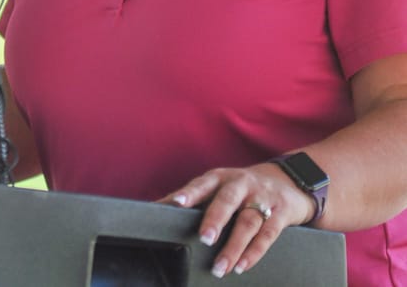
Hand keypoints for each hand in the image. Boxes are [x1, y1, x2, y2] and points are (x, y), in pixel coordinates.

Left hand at [160, 163, 315, 277]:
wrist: (288, 181)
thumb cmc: (242, 187)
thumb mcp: (220, 185)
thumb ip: (194, 197)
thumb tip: (157, 208)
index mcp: (221, 177)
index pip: (202, 184)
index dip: (189, 193)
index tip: (176, 204)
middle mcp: (241, 184)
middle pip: (227, 200)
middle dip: (215, 219)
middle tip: (204, 238)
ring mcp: (262, 197)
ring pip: (248, 221)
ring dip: (234, 246)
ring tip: (220, 267)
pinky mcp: (280, 213)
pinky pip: (268, 234)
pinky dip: (254, 252)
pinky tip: (242, 266)